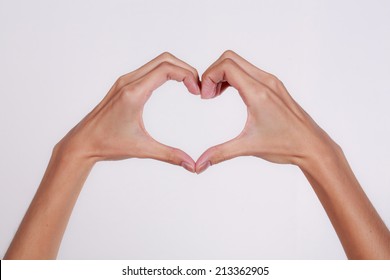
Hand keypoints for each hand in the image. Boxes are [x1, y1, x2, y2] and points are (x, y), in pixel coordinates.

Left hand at [57, 52, 198, 171]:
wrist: (82, 142)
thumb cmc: (108, 144)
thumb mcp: (142, 150)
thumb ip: (170, 155)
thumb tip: (192, 166)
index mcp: (134, 93)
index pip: (166, 69)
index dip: (187, 75)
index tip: (197, 91)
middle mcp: (129, 82)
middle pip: (164, 60)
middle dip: (185, 69)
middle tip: (197, 87)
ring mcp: (125, 82)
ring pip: (157, 62)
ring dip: (176, 69)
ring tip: (189, 86)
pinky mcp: (123, 85)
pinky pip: (149, 69)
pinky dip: (165, 72)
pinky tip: (173, 85)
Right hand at [196, 50, 336, 172]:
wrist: (313, 146)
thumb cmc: (285, 145)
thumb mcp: (248, 148)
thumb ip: (220, 154)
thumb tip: (199, 166)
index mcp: (258, 92)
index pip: (227, 66)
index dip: (209, 77)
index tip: (204, 97)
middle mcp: (265, 81)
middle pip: (230, 58)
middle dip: (212, 73)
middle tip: (207, 95)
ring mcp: (271, 82)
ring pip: (239, 63)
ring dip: (222, 75)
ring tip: (215, 96)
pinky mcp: (274, 87)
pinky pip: (248, 71)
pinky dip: (233, 77)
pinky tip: (229, 94)